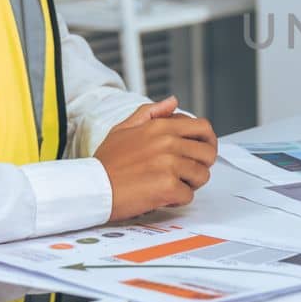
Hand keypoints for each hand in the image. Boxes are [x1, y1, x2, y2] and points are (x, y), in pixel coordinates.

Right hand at [95, 96, 218, 220]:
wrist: (92, 188)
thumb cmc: (107, 163)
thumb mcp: (124, 128)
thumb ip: (150, 112)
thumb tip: (173, 101)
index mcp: (161, 127)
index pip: (203, 128)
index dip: (207, 141)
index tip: (200, 152)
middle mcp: (168, 142)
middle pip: (208, 153)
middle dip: (201, 165)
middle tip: (187, 173)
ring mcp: (170, 164)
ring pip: (202, 175)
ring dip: (189, 184)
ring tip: (171, 185)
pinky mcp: (168, 186)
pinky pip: (188, 195)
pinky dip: (177, 200)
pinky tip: (162, 196)